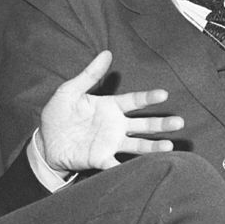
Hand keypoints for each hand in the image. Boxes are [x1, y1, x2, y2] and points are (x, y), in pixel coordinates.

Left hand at [37, 51, 183, 173]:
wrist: (45, 141)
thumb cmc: (59, 115)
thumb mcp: (70, 90)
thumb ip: (90, 74)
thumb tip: (106, 53)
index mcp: (110, 107)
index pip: (134, 101)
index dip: (149, 97)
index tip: (164, 94)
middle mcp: (115, 126)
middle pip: (143, 124)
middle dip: (161, 124)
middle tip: (179, 122)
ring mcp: (110, 143)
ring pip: (138, 144)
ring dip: (153, 147)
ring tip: (170, 146)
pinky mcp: (100, 159)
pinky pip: (116, 164)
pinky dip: (127, 168)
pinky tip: (142, 169)